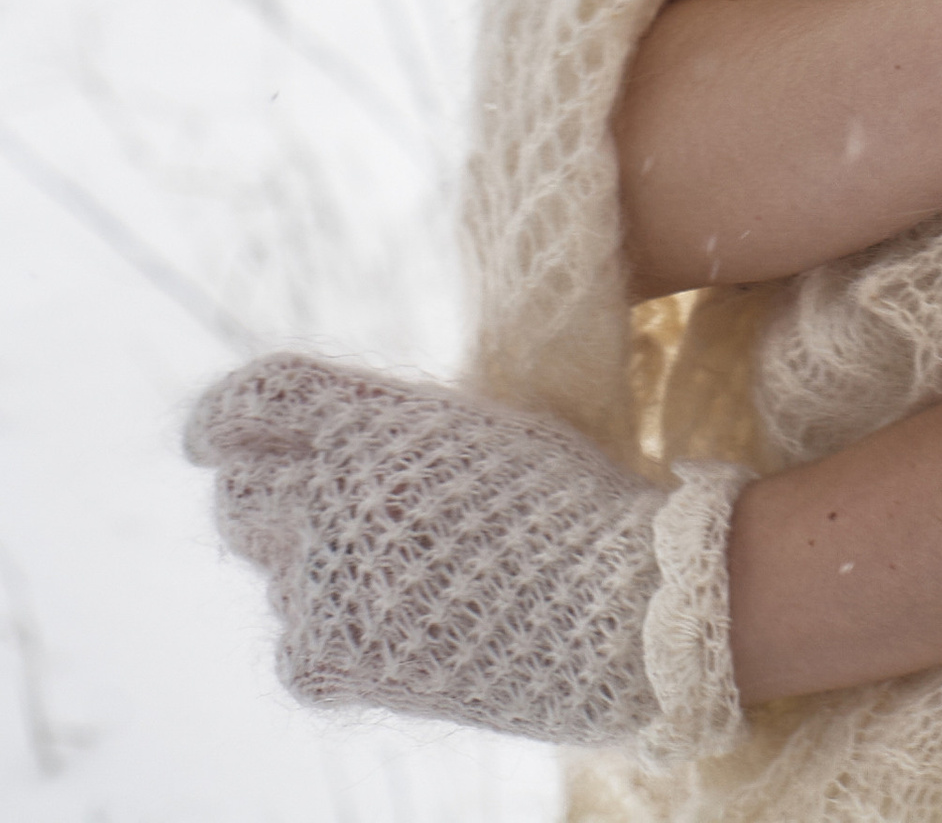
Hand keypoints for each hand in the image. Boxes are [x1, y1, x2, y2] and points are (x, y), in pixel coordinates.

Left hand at [186, 351, 745, 752]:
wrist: (616, 601)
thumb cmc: (567, 502)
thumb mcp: (476, 430)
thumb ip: (390, 435)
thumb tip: (325, 453)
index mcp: (369, 416)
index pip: (252, 404)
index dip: (221, 421)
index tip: (207, 440)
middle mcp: (329, 489)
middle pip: (239, 497)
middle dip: (266, 503)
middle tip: (313, 520)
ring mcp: (324, 576)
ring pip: (274, 575)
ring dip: (313, 574)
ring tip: (400, 581)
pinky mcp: (335, 656)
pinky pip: (294, 646)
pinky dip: (326, 642)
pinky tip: (387, 634)